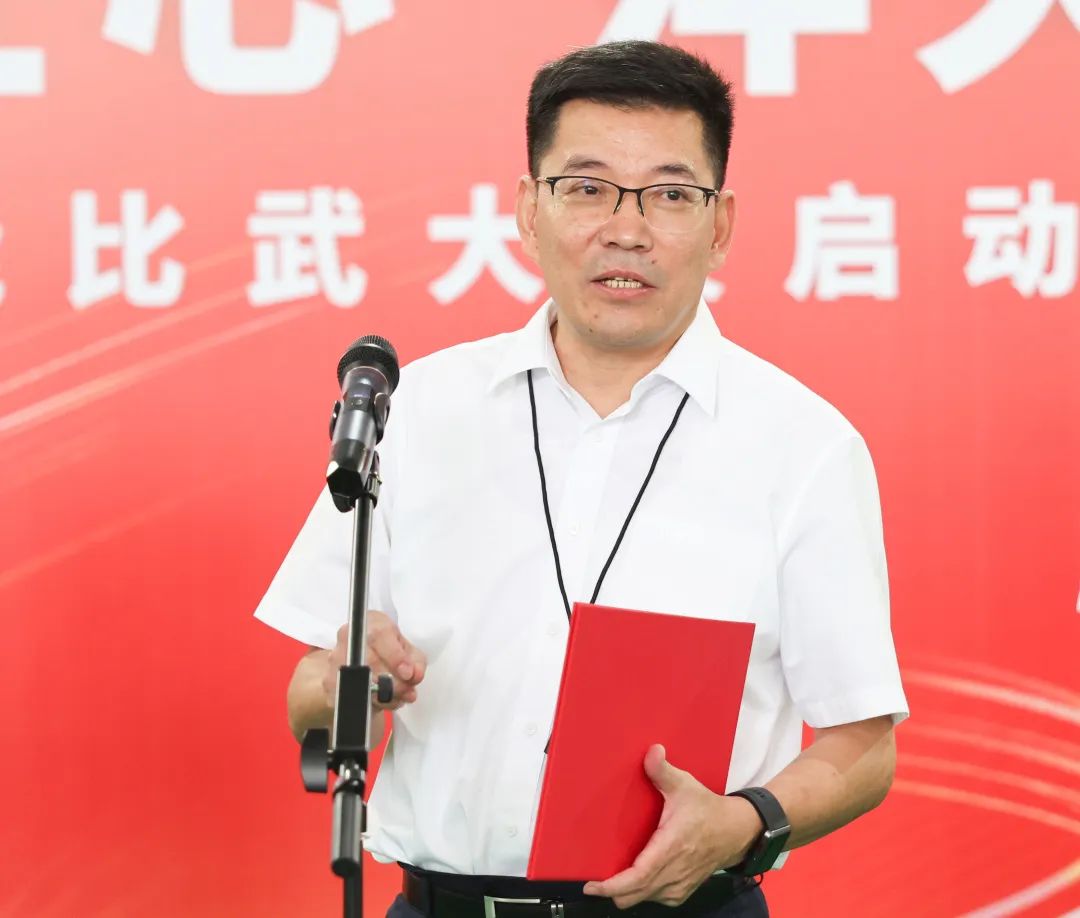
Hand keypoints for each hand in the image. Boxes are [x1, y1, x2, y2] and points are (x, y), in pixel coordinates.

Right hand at [322, 611, 426, 711]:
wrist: (360, 659)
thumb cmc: (387, 650)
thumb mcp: (407, 650)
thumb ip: (415, 662)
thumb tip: (414, 675)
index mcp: (370, 623)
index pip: (379, 634)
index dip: (395, 656)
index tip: (408, 673)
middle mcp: (349, 638)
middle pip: (370, 661)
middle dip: (394, 682)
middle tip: (407, 690)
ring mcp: (336, 660)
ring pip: (360, 682)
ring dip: (384, 695)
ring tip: (398, 697)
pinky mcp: (331, 682)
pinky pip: (353, 697)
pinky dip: (373, 704)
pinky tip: (383, 701)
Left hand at [582, 745, 761, 908]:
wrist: (736, 832)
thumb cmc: (707, 809)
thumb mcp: (685, 785)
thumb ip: (663, 770)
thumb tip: (651, 751)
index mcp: (671, 846)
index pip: (638, 876)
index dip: (612, 885)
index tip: (592, 885)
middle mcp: (674, 872)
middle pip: (633, 895)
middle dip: (611, 891)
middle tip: (593, 881)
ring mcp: (679, 886)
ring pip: (641, 899)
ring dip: (626, 892)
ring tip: (612, 877)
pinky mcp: (681, 892)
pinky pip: (653, 899)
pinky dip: (640, 893)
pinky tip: (635, 878)